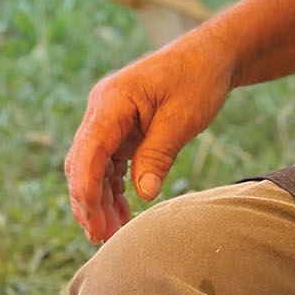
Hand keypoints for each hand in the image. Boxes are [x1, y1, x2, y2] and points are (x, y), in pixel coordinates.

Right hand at [64, 25, 237, 243]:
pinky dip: (113, 189)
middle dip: (88, 202)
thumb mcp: (183, 117)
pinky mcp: (122, 130)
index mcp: (112, 100)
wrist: (211, 56)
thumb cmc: (198, 78)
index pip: (88, 149)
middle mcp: (103, 109)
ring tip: (111, 235)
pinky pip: (109, 164)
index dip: (85, 188)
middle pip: (83, 162)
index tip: (92, 220)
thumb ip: (159, 154)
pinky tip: (121, 214)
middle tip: (101, 237)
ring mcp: (110, 120)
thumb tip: (143, 195)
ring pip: (93, 168)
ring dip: (100, 201)